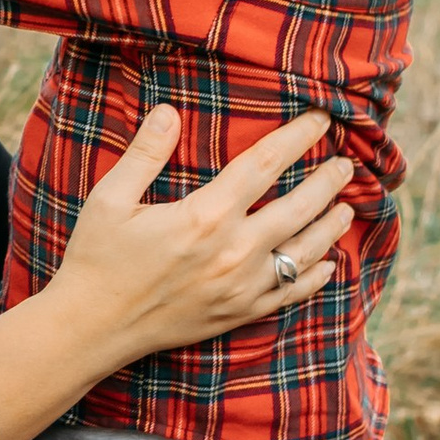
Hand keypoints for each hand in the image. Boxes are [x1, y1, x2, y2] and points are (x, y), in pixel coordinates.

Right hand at [52, 104, 352, 349]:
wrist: (92, 328)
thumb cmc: (96, 258)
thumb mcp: (110, 198)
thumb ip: (144, 153)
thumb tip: (169, 111)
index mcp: (205, 215)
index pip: (265, 164)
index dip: (298, 137)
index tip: (320, 119)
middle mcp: (233, 251)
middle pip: (299, 207)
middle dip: (328, 181)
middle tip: (347, 164)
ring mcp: (241, 287)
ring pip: (305, 252)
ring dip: (331, 227)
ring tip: (347, 208)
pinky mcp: (239, 314)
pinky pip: (291, 294)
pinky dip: (316, 277)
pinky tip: (329, 264)